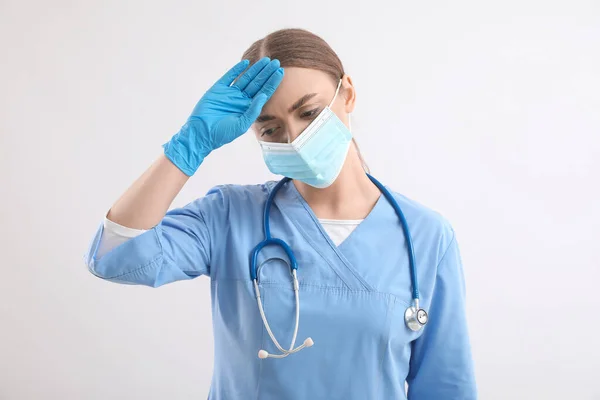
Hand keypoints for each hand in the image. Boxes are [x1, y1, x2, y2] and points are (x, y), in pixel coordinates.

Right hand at [164, 57, 283, 175]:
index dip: (272, 83)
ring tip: (266, 61)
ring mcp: (230, 93)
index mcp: (248, 108)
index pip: (263, 93)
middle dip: (266, 73)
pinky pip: (229, 77)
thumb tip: (263, 96)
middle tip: (276, 63)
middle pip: (257, 83)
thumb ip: (253, 111)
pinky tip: (245, 63)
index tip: (280, 72)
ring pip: (246, 78)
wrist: (201, 133)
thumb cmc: (222, 134)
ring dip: (255, 69)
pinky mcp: (218, 89)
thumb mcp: (241, 124)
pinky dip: (236, 70)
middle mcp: (241, 100)